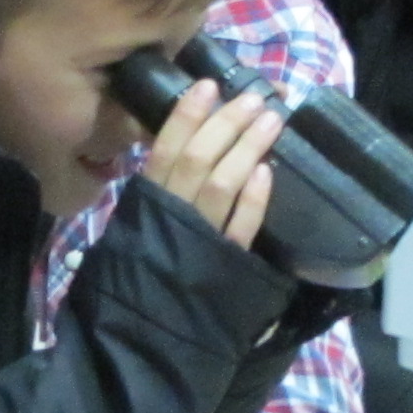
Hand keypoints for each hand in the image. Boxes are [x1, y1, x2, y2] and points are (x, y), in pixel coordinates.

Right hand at [141, 78, 284, 253]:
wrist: (147, 326)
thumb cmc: (145, 267)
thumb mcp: (142, 222)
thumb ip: (163, 187)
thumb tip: (189, 141)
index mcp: (147, 199)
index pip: (165, 149)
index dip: (186, 116)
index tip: (208, 85)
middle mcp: (173, 213)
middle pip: (198, 159)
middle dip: (227, 123)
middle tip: (254, 99)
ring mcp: (200, 237)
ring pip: (222, 185)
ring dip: (248, 148)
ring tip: (271, 121)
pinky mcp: (225, 262)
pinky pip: (241, 227)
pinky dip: (254, 199)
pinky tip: (267, 172)